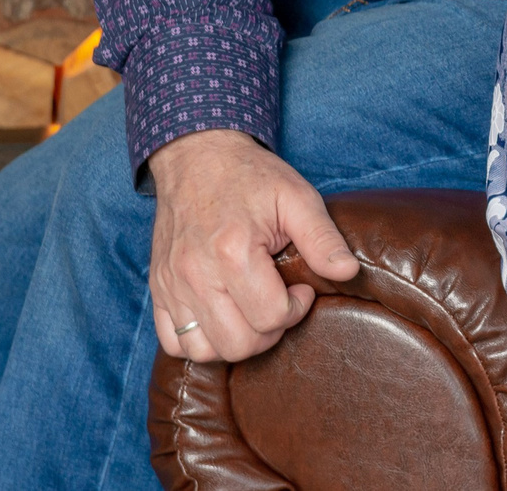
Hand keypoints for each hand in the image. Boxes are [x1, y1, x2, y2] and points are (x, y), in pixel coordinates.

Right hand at [147, 128, 359, 362]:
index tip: (300, 288)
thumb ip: (323, 238)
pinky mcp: (158, 288)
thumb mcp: (296, 196)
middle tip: (279, 303)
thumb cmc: (250, 177)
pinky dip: (199, 341)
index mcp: (233, 250)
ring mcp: (172, 284)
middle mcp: (196, 273)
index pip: (271, 317)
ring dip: (235, 341)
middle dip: (269, 331)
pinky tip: (222, 317)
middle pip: (238, 344)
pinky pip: (174, 343)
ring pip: (204, 350)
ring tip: (251, 312)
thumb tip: (348, 272)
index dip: (296, 309)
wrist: (197, 156)